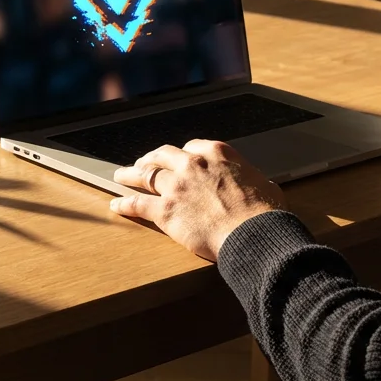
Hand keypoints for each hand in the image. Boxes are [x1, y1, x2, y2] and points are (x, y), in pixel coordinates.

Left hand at [109, 139, 285, 260]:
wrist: (254, 234)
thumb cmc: (264, 212)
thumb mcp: (263, 183)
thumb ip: (250, 179)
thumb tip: (257, 185)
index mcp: (216, 153)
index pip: (191, 146)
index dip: (182, 154)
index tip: (178, 159)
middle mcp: (192, 164)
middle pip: (163, 155)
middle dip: (151, 158)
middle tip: (142, 163)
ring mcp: (176, 187)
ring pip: (145, 175)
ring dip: (130, 175)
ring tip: (120, 176)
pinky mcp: (165, 211)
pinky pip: (138, 204)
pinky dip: (124, 204)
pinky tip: (116, 205)